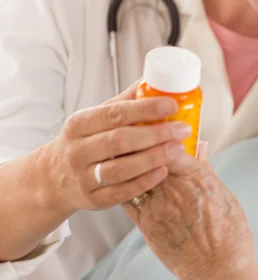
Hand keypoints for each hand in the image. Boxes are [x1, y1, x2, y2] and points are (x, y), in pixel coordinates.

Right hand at [39, 80, 189, 212]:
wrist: (54, 177)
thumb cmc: (85, 140)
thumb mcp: (96, 117)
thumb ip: (125, 102)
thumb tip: (153, 80)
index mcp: (80, 124)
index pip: (114, 114)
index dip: (145, 109)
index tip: (171, 105)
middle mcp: (78, 150)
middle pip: (119, 141)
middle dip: (155, 134)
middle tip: (182, 129)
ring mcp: (83, 177)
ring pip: (120, 169)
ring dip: (152, 158)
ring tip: (178, 149)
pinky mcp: (91, 199)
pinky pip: (120, 193)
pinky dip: (143, 182)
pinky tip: (163, 172)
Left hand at [122, 143, 257, 279]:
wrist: (218, 269)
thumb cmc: (228, 234)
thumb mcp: (223, 193)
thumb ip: (205, 168)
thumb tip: (201, 147)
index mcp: (196, 177)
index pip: (170, 145)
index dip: (162, 134)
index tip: (159, 128)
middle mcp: (174, 189)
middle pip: (149, 156)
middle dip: (142, 143)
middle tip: (136, 133)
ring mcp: (157, 206)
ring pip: (134, 174)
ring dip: (130, 162)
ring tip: (127, 153)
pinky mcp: (145, 224)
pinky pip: (127, 198)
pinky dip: (124, 186)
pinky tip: (124, 180)